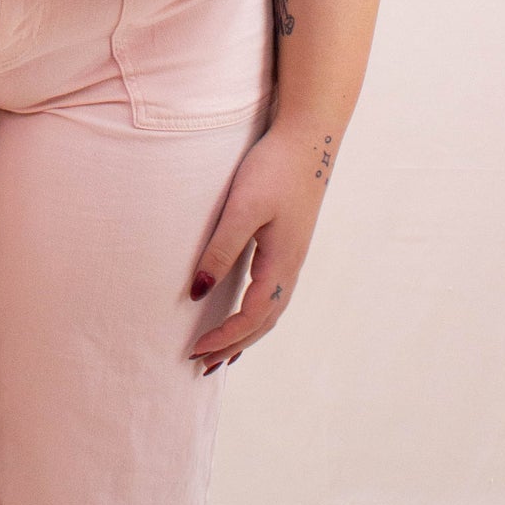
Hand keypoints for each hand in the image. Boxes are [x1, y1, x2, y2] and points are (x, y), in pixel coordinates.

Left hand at [186, 115, 335, 370]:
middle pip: (264, 322)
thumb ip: (220, 251)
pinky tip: (244, 307)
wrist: (310, 138)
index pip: (251, 318)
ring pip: (271, 309)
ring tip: (222, 351)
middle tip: (202, 366)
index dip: (223, 338)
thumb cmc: (274, 169)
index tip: (194, 351)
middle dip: (234, 346)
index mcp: (281, 264)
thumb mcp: (242, 210)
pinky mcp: (289, 242)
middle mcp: (291, 267)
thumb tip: (196, 295)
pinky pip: (273, 292)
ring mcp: (293, 255)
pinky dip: (256, 312)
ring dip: (247, 333)